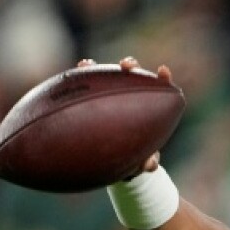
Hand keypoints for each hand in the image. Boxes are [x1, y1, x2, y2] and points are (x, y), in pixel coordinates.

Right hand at [78, 56, 170, 172]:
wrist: (116, 161)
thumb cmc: (135, 157)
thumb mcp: (142, 161)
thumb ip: (148, 162)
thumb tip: (150, 165)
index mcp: (149, 106)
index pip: (159, 87)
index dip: (162, 78)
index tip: (163, 71)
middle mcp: (131, 95)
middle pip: (133, 74)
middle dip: (129, 65)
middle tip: (126, 65)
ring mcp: (111, 95)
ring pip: (105, 76)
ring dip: (97, 68)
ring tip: (87, 64)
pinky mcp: (92, 99)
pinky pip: (83, 89)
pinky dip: (77, 81)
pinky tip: (67, 79)